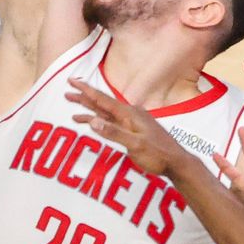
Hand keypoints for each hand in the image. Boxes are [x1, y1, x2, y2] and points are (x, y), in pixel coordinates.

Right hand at [66, 78, 183, 176]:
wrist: (176, 162)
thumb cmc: (158, 155)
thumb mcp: (136, 146)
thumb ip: (114, 133)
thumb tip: (92, 121)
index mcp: (129, 115)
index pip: (103, 100)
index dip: (86, 91)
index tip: (72, 82)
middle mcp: (130, 115)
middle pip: (103, 104)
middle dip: (84, 98)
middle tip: (67, 91)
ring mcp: (132, 123)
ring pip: (106, 114)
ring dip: (90, 111)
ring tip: (73, 112)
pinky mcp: (133, 131)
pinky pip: (112, 123)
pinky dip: (100, 122)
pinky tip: (94, 123)